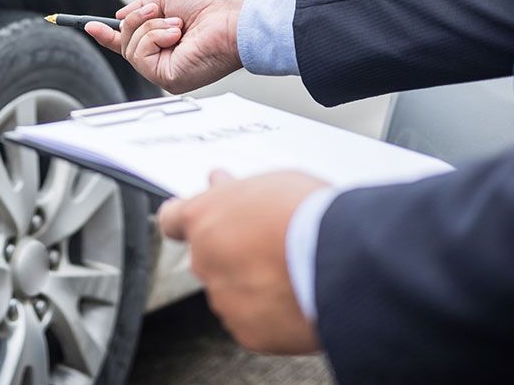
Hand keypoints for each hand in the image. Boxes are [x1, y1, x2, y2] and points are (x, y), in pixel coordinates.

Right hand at [86, 0, 248, 93]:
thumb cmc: (212, 7)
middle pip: (125, 43)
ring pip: (131, 48)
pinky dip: (154, 37)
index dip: (109, 36)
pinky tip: (176, 35)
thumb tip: (118, 17)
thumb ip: (141, 8)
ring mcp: (165, 72)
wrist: (234, 19)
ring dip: (150, 27)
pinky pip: (140, 55)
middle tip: (158, 12)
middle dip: (137, 21)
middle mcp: (164, 60)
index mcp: (165, 43)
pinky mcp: (168, 79)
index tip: (91, 26)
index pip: (131, 44)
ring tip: (177, 26)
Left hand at [158, 170, 327, 353]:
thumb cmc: (308, 216)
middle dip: (231, 253)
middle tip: (266, 246)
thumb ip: (236, 191)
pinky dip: (269, 314)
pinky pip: (252, 322)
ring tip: (292, 272)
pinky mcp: (246, 331)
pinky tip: (295, 298)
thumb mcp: (269, 183)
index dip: (185, 222)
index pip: (172, 220)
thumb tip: (222, 185)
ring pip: (231, 291)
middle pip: (208, 257)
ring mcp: (223, 298)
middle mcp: (204, 259)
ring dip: (251, 284)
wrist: (341, 262)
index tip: (195, 224)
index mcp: (202, 218)